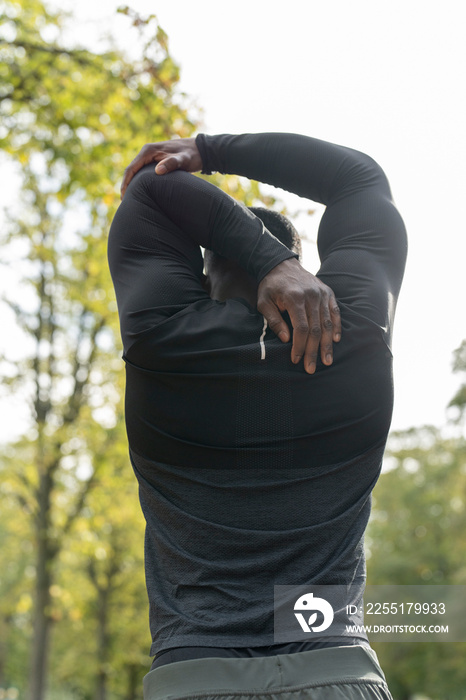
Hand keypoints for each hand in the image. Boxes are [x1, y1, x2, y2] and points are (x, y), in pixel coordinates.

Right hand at [120, 137, 201, 198]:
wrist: (200, 149)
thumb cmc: (191, 155)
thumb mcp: (183, 160)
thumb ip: (171, 164)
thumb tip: (158, 171)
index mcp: (149, 151)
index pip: (131, 168)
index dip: (126, 183)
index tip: (124, 196)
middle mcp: (147, 152)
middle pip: (131, 170)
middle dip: (126, 185)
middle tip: (124, 202)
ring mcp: (150, 157)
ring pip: (136, 172)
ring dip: (132, 184)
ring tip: (130, 200)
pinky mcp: (155, 161)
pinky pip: (143, 172)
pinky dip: (140, 182)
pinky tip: (140, 193)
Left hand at [257, 258, 340, 373]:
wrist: (282, 264)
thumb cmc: (271, 286)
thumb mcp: (264, 303)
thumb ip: (274, 321)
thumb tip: (287, 339)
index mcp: (294, 298)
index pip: (301, 328)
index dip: (299, 346)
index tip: (296, 360)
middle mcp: (311, 296)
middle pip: (315, 329)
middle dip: (313, 351)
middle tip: (312, 368)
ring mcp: (322, 293)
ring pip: (327, 323)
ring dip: (327, 344)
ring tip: (327, 360)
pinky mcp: (328, 292)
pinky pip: (335, 312)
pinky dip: (336, 327)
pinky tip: (335, 340)